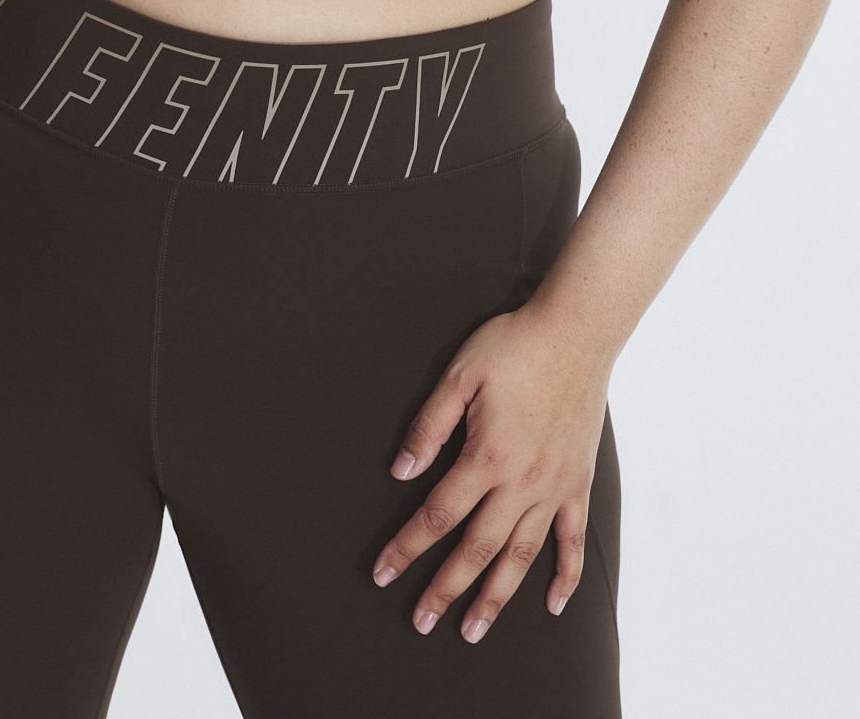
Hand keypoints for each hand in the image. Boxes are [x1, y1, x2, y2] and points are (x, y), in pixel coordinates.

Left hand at [372, 300, 610, 641]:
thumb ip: (429, 426)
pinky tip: (553, 605)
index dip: (407, 547)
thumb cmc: (513, 346)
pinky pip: (573, 539)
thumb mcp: (458, 375)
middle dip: (445, 589)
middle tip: (420, 621)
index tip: (383, 572)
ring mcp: (554, 487)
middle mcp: (522, 482)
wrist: (576, 332)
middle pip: (477, 550)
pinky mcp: (578, 482)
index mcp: (487, 456)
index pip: (438, 515)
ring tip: (474, 630)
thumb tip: (400, 470)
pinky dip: (565, 575)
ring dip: (496, 597)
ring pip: (521, 556)